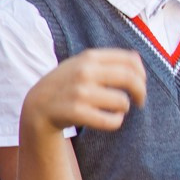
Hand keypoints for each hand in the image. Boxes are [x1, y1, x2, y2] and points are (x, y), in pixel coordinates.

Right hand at [21, 49, 146, 135]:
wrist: (37, 106)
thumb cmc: (66, 85)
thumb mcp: (81, 64)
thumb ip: (106, 60)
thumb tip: (138, 59)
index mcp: (89, 57)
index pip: (130, 61)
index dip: (142, 74)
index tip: (141, 85)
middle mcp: (85, 71)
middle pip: (130, 79)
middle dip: (141, 92)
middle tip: (140, 101)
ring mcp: (80, 92)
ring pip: (122, 102)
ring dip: (124, 109)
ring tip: (115, 110)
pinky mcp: (77, 112)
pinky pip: (112, 121)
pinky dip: (115, 122)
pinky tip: (109, 119)